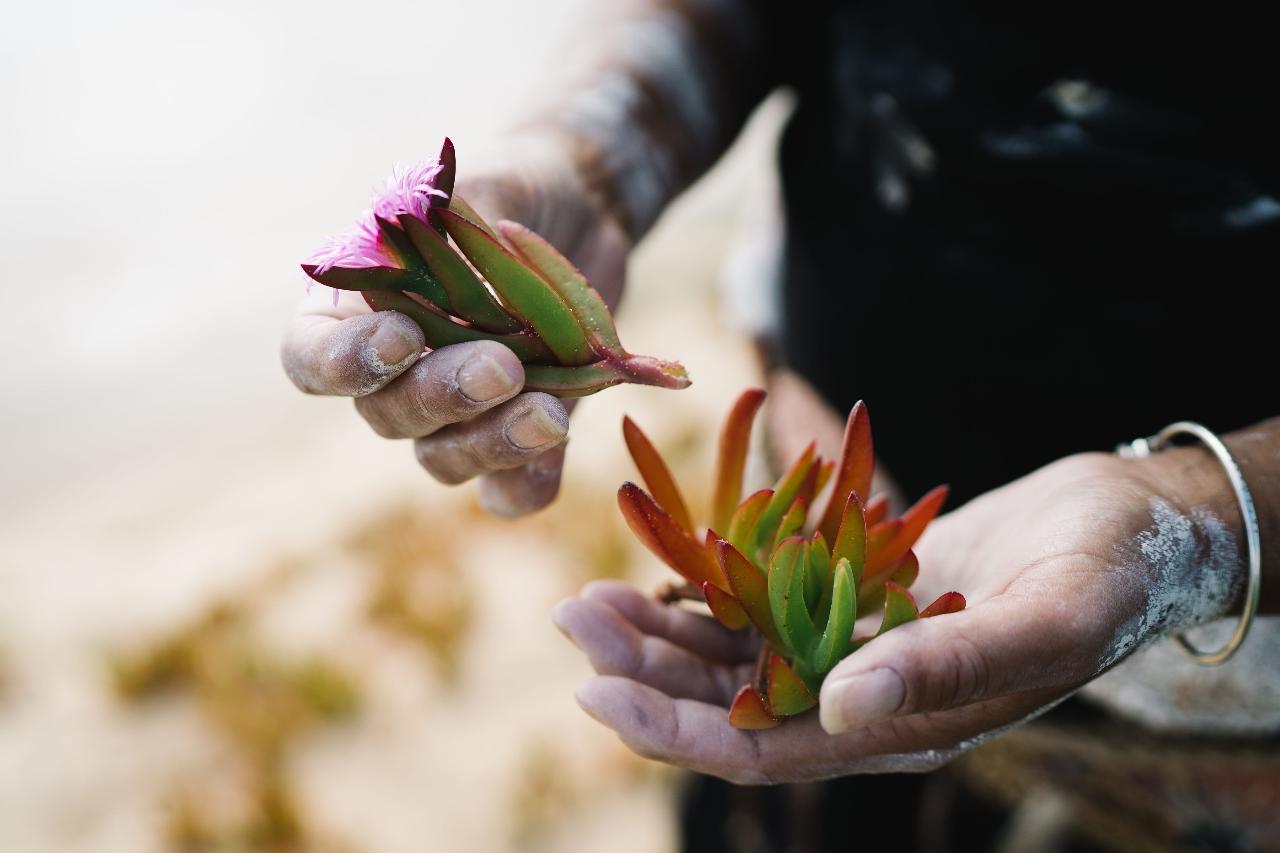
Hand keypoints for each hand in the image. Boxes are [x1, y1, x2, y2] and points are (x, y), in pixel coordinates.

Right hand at [281, 149, 631, 515]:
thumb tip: (430, 254)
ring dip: (492, 443)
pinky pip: (510, 490)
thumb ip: (447, 226)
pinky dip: (529, 481)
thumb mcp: (478, 191)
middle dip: (443, 395)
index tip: (401, 337)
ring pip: (444, 459)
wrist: (581, 216)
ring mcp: (456, 416)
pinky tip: (558, 445)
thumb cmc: (510, 194)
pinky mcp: (518, 438)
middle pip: (388, 415)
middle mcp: (394, 376)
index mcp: (353, 312)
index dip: (345, 363)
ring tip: (550, 411)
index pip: (311, 360)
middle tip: (502, 366)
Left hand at [553, 450, 1243, 782]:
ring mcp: (856, 646)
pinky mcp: (854, 596)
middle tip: (573, 620)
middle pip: (731, 704)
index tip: (599, 696)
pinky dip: (710, 591)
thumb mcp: (1043, 618)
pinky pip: (765, 604)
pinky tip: (660, 572)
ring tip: (590, 599)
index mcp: (904, 726)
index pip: (768, 750)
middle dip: (646, 674)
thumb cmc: (1107, 576)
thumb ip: (949, 667)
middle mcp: (866, 697)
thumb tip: (844, 706)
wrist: (1132, 528)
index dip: (679, 732)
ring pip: (736, 655)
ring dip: (662, 633)